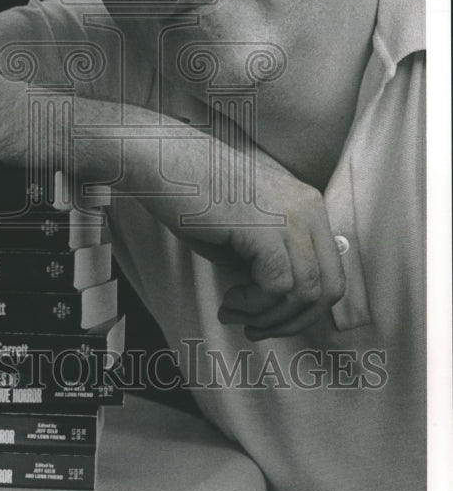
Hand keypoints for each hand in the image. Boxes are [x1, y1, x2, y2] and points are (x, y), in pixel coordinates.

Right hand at [177, 166, 344, 339]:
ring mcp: (290, 216)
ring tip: (234, 312)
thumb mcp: (243, 228)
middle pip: (329, 287)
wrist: (159, 162)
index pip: (331, 271)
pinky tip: (229, 300)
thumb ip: (268, 258)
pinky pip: (277, 287)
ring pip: (305, 293)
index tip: (271, 318)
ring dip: (268, 316)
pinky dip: (254, 305)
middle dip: (293, 321)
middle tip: (256, 328)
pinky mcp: (266, 229)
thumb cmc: (190, 193)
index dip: (304, 308)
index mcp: (306, 204)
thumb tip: (273, 303)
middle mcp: (307, 208)